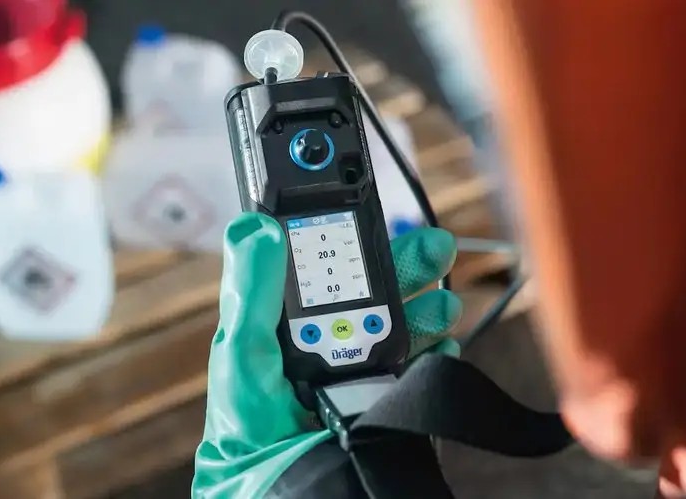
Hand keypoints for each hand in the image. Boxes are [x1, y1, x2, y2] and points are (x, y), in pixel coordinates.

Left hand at [192, 212, 461, 497]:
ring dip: (426, 308)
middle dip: (405, 266)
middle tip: (433, 246)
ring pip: (401, 325)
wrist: (280, 486)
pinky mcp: (383, 399)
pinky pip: (418, 371)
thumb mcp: (241, 353)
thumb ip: (249, 292)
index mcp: (291, 322)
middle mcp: (327, 340)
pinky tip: (444, 346)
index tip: (372, 214)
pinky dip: (436, 356)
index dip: (349, 239)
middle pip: (372, 291)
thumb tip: (254, 227)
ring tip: (444, 304)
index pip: (323, 268)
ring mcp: (358, 370)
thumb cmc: (246, 427)